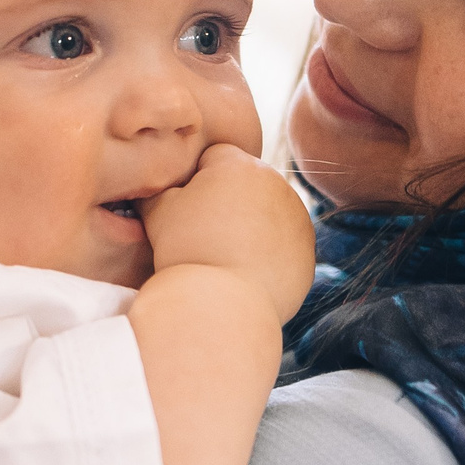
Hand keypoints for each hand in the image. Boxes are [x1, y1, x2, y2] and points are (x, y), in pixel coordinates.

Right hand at [138, 143, 316, 322]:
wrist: (222, 307)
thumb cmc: (186, 252)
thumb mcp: (158, 211)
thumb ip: (160, 185)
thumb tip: (160, 181)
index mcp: (240, 165)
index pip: (214, 158)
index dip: (196, 181)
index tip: (186, 210)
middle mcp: (276, 184)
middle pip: (245, 184)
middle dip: (227, 201)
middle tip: (204, 235)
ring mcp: (297, 218)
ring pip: (267, 213)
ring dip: (250, 226)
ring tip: (225, 255)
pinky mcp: (307, 251)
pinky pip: (282, 244)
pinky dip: (267, 253)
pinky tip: (245, 272)